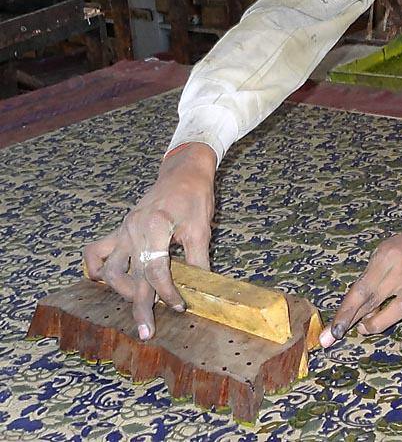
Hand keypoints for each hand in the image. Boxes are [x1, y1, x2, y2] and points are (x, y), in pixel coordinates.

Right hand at [83, 142, 216, 340]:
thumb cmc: (195, 196)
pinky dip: (97, 268)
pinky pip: (97, 251)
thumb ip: (198, 260)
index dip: (168, 293)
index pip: (156, 270)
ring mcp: (123, 229)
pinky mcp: (120, 229)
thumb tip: (202, 290)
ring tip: (138, 304)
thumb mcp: (201, 227)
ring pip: (110, 269)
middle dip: (140, 307)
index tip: (180, 306)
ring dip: (121, 291)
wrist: (184, 172)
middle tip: (147, 332)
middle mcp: (133, 229)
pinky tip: (106, 281)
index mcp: (155, 226)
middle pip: (131, 276)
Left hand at [319, 217, 401, 346]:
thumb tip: (357, 307)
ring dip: (379, 323)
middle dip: (354, 322)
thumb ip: (372, 276)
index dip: (346, 312)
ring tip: (368, 326)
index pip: (361, 290)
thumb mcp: (384, 251)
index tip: (333, 331)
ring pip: (398, 311)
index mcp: (387, 257)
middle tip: (341, 332)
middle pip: (375, 301)